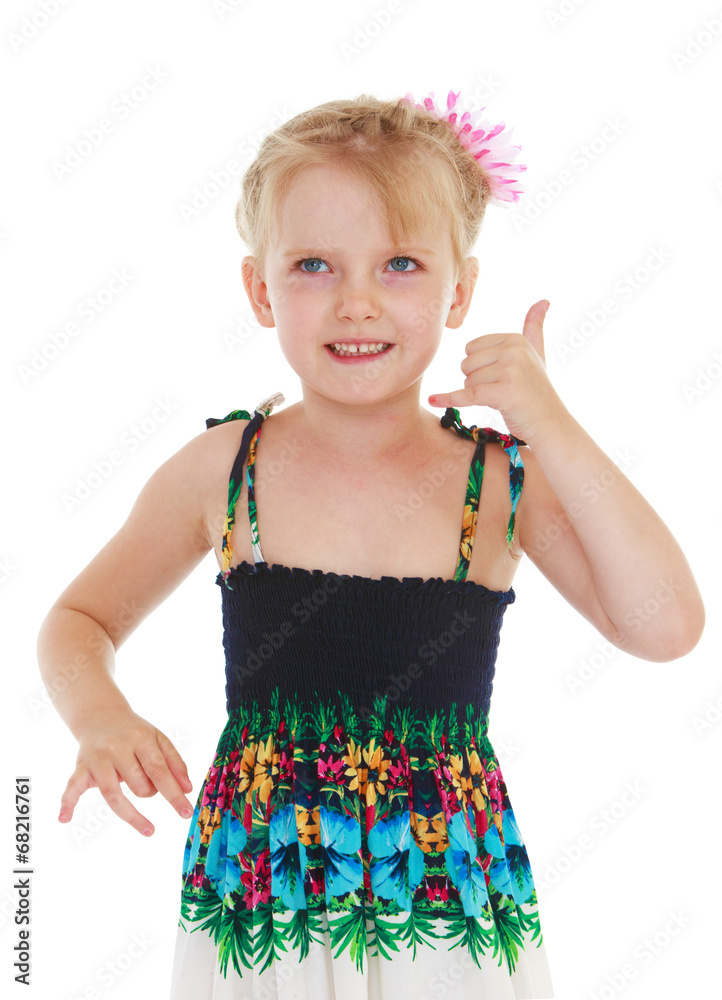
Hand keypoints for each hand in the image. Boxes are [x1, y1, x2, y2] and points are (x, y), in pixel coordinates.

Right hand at [58, 708, 193, 836]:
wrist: (101, 716)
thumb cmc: (135, 732)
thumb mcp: (158, 739)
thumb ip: (175, 763)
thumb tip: (187, 789)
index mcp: (141, 739)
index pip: (159, 770)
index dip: (173, 794)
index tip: (186, 813)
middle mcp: (117, 748)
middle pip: (138, 785)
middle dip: (150, 792)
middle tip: (149, 786)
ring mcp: (97, 759)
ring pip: (113, 794)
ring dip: (132, 814)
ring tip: (148, 827)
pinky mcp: (81, 768)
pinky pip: (72, 787)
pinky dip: (67, 803)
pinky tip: (64, 819)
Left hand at [428, 299, 564, 442]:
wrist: (550, 423)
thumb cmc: (537, 390)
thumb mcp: (537, 355)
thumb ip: (535, 328)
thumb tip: (544, 300)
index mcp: (515, 339)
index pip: (471, 348)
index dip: (479, 366)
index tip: (500, 376)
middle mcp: (514, 351)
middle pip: (467, 364)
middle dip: (477, 380)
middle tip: (500, 389)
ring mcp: (510, 370)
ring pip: (468, 381)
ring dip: (479, 394)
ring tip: (501, 398)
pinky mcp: (503, 392)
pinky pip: (467, 394)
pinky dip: (449, 399)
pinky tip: (433, 400)